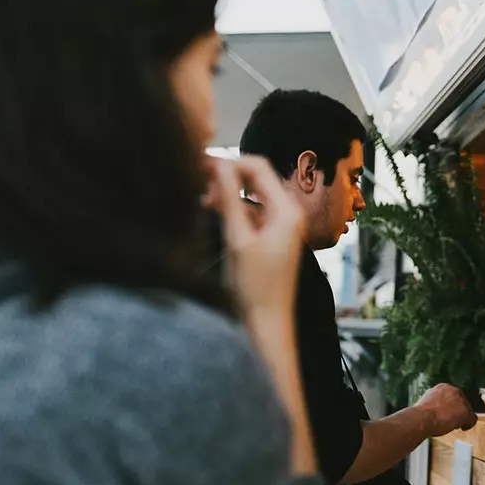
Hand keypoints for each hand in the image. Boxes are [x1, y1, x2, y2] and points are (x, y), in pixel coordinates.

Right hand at [207, 156, 305, 323]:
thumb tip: (218, 166)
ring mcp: (281, 224)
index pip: (258, 167)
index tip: (199, 163)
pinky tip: (210, 210)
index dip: (229, 161)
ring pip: (251, 194)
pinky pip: (251, 211)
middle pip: (255, 178)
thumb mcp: (238, 240)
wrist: (267, 323)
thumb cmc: (254, 287)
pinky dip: (232, 207)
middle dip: (226, 174)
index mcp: (287, 210)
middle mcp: (289, 213)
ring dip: (226, 191)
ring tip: (199, 197)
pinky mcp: (272, 236)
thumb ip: (229, 201)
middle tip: (195, 177)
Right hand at [416, 383, 476, 435]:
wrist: (422, 419)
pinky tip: (463, 428)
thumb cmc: (421, 414)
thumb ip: (435, 402)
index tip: (447, 413)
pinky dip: (468, 424)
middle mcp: (454, 391)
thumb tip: (436, 408)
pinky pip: (472, 419)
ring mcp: (461, 401)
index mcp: (444, 387)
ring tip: (453, 425)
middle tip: (451, 420)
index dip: (451, 406)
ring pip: (467, 410)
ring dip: (461, 418)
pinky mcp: (465, 412)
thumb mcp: (427, 402)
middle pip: (462, 402)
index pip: (453, 396)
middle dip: (457, 411)